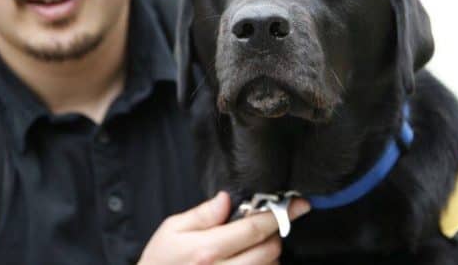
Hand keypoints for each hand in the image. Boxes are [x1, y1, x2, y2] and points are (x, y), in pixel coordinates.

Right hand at [138, 191, 310, 264]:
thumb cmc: (160, 262)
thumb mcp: (172, 230)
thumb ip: (202, 213)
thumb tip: (227, 199)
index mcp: (206, 250)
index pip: (254, 229)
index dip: (279, 214)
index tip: (297, 205)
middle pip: (269, 250)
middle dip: (273, 234)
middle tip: (261, 227)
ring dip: (269, 255)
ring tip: (250, 248)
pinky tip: (248, 262)